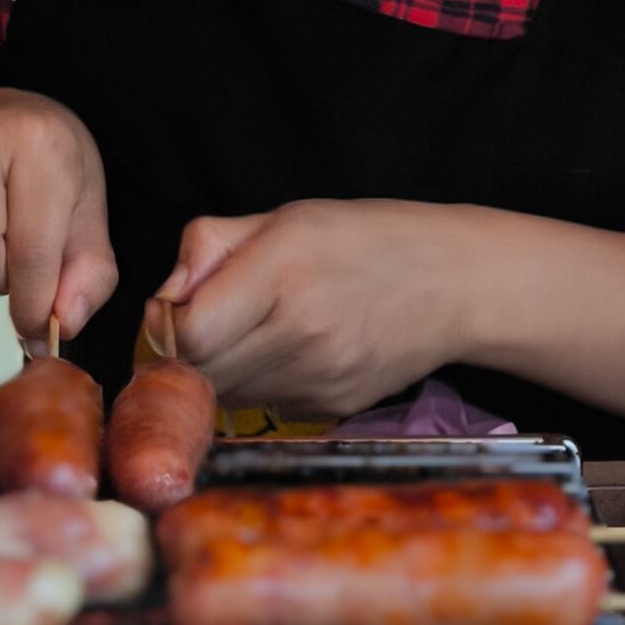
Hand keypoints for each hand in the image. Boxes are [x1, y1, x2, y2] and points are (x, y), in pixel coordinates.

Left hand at [157, 199, 471, 416]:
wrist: (458, 284)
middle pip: (198, 373)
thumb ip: (212, 246)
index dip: (166, 324)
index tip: (175, 307)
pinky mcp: (331, 408)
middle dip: (182, 353)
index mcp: (283, 272)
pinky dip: (256, 384)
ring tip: (246, 332)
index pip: (187, 332)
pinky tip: (285, 351)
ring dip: (216, 372)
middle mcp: (301, 333)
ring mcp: (318, 379)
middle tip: (200, 323)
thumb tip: (166, 294)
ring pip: (225, 396)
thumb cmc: (369, 239)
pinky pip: (263, 405)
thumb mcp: (287, 216)